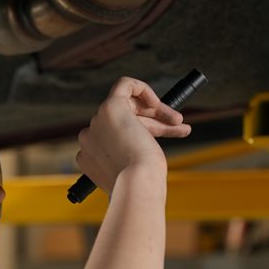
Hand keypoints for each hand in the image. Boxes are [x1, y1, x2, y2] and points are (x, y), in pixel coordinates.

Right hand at [75, 77, 191, 194]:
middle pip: (124, 120)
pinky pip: (124, 85)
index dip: (142, 134)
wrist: (137, 183)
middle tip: (177, 128)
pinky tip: (158, 102)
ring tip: (179, 122)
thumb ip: (129, 161)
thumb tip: (143, 151)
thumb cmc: (140, 184)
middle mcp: (89, 138)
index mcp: (90, 157)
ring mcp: (97, 123)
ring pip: (129, 106)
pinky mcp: (110, 107)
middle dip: (154, 122)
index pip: (116, 136)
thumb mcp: (132, 173)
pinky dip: (142, 88)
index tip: (157, 142)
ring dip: (157, 111)